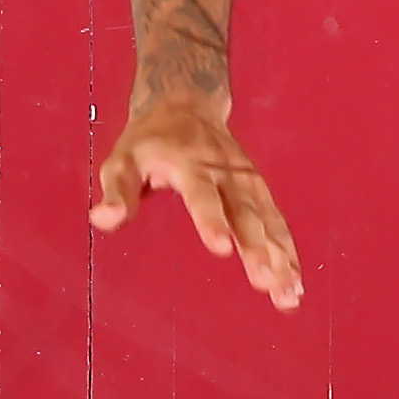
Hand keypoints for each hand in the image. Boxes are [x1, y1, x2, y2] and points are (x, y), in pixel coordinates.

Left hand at [95, 94, 305, 310]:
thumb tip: (104, 218)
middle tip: (266, 281)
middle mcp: (226, 172)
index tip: (223, 248)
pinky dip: (288, 250)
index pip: (203, 194)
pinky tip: (295, 281)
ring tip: (288, 293)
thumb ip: (118, 190)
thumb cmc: (149, 141)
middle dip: (258, 248)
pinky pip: (276, 222)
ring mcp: (247, 180)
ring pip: (268, 220)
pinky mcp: (258, 190)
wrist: (186, 104)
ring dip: (281, 256)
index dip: (212, 220)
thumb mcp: (123, 159)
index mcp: (191, 163)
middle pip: (245, 212)